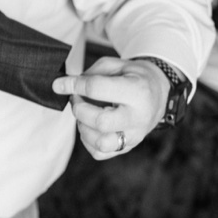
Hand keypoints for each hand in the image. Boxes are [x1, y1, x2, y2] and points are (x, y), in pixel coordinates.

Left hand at [52, 56, 169, 159]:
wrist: (158, 94)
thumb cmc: (134, 77)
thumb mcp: (116, 65)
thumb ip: (90, 74)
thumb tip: (64, 86)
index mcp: (137, 91)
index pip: (97, 89)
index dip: (73, 85)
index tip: (58, 84)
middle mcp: (139, 117)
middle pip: (100, 121)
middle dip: (80, 109)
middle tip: (76, 99)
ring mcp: (135, 135)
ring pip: (101, 142)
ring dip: (83, 127)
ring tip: (84, 114)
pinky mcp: (128, 147)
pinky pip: (100, 153)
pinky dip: (87, 140)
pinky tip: (90, 126)